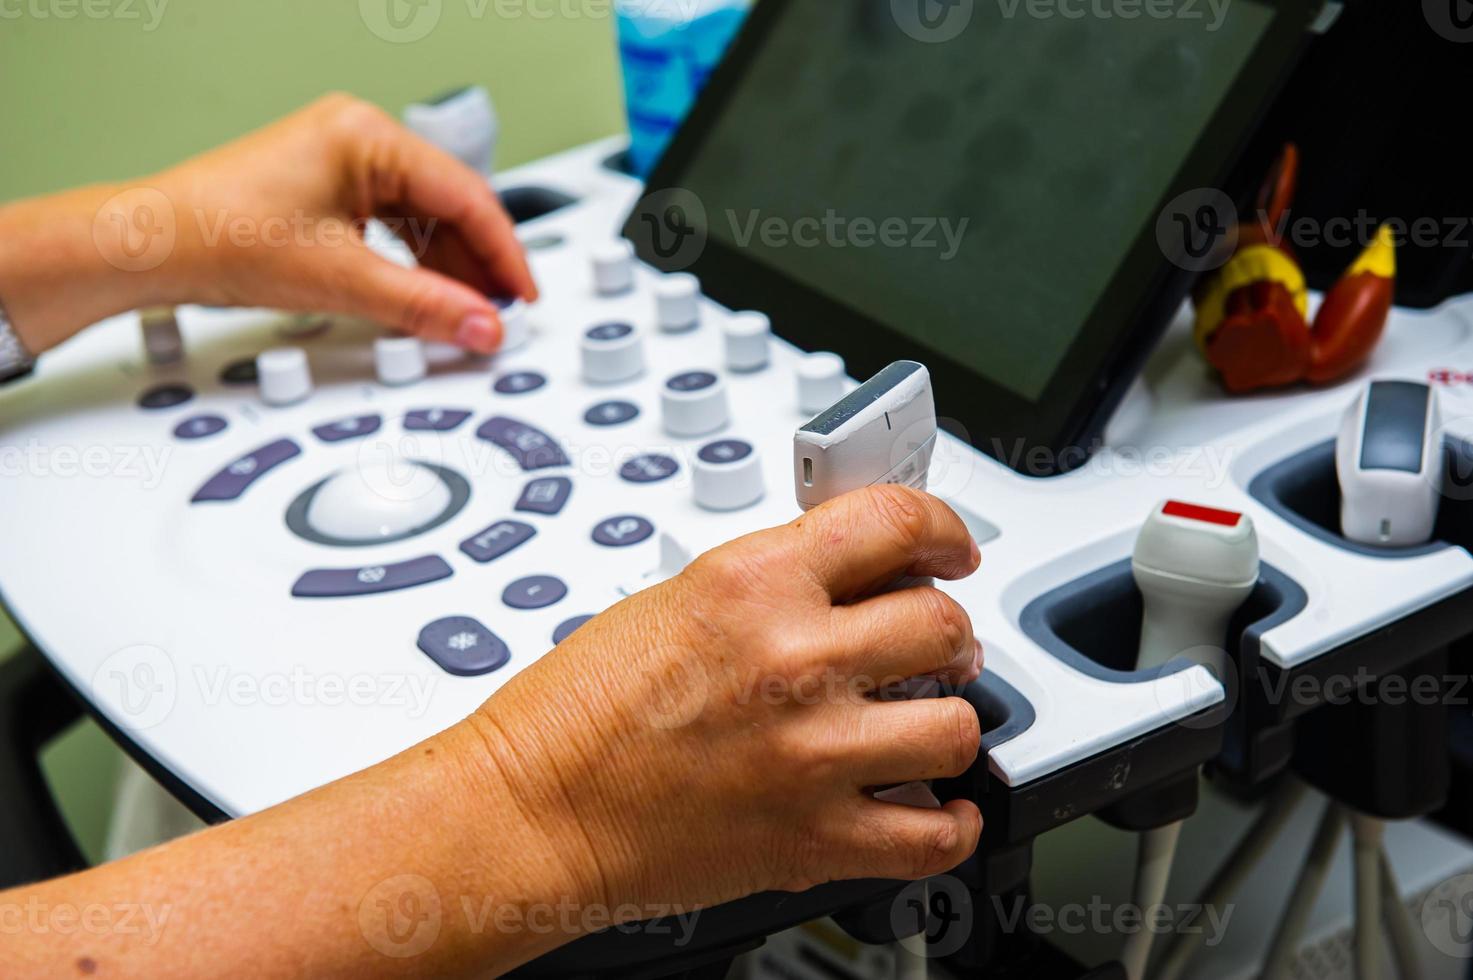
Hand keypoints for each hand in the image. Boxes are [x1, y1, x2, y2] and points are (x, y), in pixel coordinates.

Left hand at [0, 94, 535, 354]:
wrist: (153, 246)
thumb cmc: (220, 236)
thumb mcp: (343, 280)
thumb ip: (426, 306)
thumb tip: (482, 324)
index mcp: (367, 136)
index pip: (466, 195)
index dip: (504, 253)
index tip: (523, 295)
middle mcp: (358, 137)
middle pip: (450, 205)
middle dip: (478, 263)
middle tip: (501, 312)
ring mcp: (342, 160)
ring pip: (423, 216)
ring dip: (448, 266)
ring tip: (468, 312)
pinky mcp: (327, 186)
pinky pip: (394, 223)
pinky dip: (415, 260)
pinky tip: (428, 294)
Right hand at [471, 484, 985, 915]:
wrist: (533, 809)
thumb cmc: (576, 712)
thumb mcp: (674, 599)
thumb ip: (773, 582)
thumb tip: (853, 578)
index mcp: (752, 583)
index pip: (894, 521)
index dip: (941, 527)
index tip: (949, 547)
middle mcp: (793, 659)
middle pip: (943, 623)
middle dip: (948, 632)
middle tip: (935, 644)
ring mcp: (811, 752)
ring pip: (957, 727)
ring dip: (949, 723)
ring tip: (923, 723)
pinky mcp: (813, 839)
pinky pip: (933, 837)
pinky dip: (950, 824)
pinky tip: (938, 808)